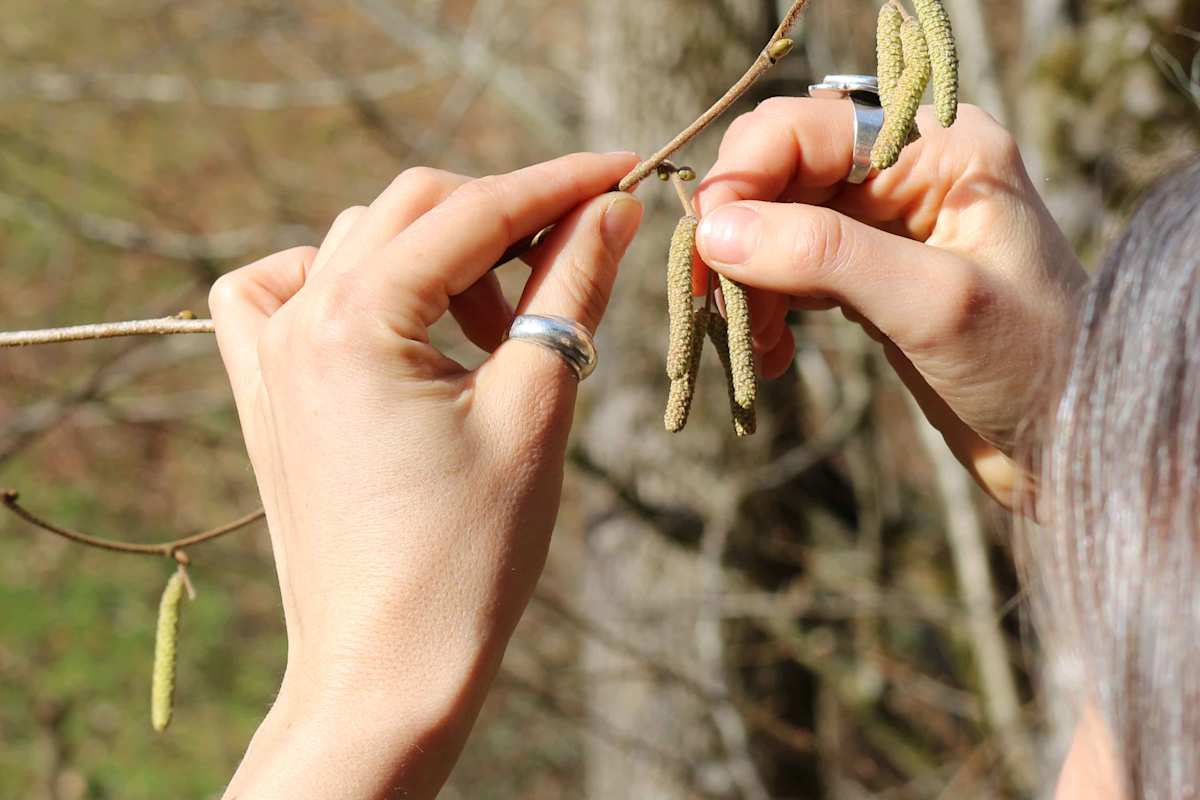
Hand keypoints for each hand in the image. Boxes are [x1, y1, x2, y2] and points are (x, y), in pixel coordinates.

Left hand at [209, 152, 642, 798]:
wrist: (388, 671)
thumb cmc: (470, 556)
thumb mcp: (535, 408)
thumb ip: (569, 290)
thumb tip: (607, 209)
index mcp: (354, 320)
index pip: (475, 211)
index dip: (559, 183)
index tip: (622, 171)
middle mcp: (295, 321)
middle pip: (413, 207)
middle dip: (504, 215)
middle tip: (576, 256)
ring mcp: (268, 357)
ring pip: (358, 242)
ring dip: (440, 255)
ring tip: (498, 329)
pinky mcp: (265, 394)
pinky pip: (280, 292)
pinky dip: (341, 278)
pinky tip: (392, 318)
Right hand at [693, 99, 1085, 506]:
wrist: (1071, 441)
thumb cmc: (1033, 364)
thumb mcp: (931, 303)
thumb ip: (823, 255)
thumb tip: (715, 231)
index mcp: (939, 146)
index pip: (806, 128)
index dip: (744, 176)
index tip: (706, 244)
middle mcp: (907, 169)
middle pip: (779, 173)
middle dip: (739, 236)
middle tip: (716, 302)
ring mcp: (886, 222)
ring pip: (774, 224)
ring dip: (748, 281)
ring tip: (754, 344)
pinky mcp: (870, 272)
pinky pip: (790, 268)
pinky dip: (767, 306)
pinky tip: (772, 354)